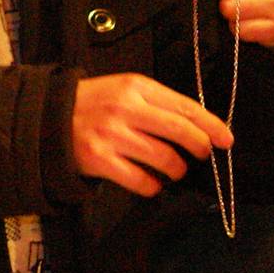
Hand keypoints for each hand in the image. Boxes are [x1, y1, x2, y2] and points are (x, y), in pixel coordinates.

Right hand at [72, 71, 233, 196]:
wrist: (48, 118)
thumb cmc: (94, 104)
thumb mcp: (124, 90)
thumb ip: (156, 103)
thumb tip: (196, 126)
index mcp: (136, 86)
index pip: (185, 106)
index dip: (211, 124)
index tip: (225, 138)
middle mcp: (125, 108)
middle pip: (180, 131)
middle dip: (200, 147)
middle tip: (203, 155)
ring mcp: (112, 135)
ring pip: (164, 158)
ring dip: (176, 170)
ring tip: (175, 170)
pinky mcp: (99, 160)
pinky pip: (140, 180)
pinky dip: (153, 186)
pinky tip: (152, 183)